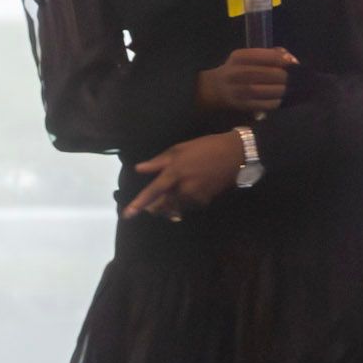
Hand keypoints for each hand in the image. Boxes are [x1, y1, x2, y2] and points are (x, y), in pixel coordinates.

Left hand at [125, 132, 244, 218]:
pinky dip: (182, 204)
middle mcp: (183, 188)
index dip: (139, 203)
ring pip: (175, 208)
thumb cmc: (205, 147)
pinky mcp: (205, 201)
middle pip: (163, 206)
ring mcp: (195, 197)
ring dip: (167, 208)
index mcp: (174, 173)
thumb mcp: (179, 149)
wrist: (235, 155)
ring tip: (163, 204)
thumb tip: (139, 169)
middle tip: (148, 208)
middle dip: (154, 209)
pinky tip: (183, 196)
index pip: (152, 191)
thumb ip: (158, 161)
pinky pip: (188, 207)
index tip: (127, 215)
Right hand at [197, 47, 296, 115]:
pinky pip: (266, 104)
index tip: (292, 63)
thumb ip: (269, 54)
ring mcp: (239, 90)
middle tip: (291, 79)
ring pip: (269, 90)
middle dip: (284, 76)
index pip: (267, 56)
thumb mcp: (247, 56)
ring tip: (286, 89)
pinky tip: (278, 98)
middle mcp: (238, 72)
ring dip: (282, 90)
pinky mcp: (242, 105)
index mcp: (239, 57)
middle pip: (270, 74)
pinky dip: (276, 101)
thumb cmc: (238, 69)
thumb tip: (290, 59)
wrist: (215, 88)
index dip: (283, 60)